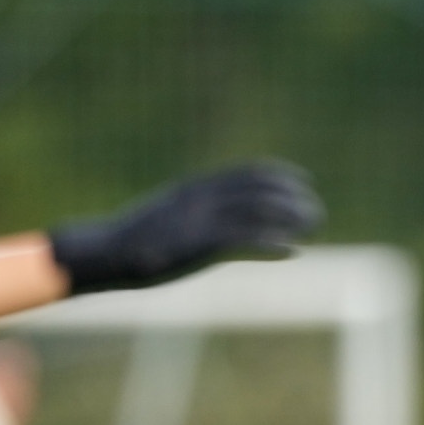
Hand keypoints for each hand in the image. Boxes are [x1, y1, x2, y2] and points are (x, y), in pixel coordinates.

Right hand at [48, 160, 324, 294]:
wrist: (107, 252)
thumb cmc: (138, 240)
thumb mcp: (172, 218)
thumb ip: (201, 217)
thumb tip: (228, 231)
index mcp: (194, 188)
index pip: (245, 172)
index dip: (278, 175)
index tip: (302, 180)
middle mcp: (200, 199)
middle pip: (258, 191)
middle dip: (292, 199)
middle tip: (316, 210)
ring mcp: (199, 221)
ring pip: (256, 213)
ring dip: (289, 219)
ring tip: (312, 228)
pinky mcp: (197, 246)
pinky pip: (242, 243)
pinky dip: (269, 245)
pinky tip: (291, 251)